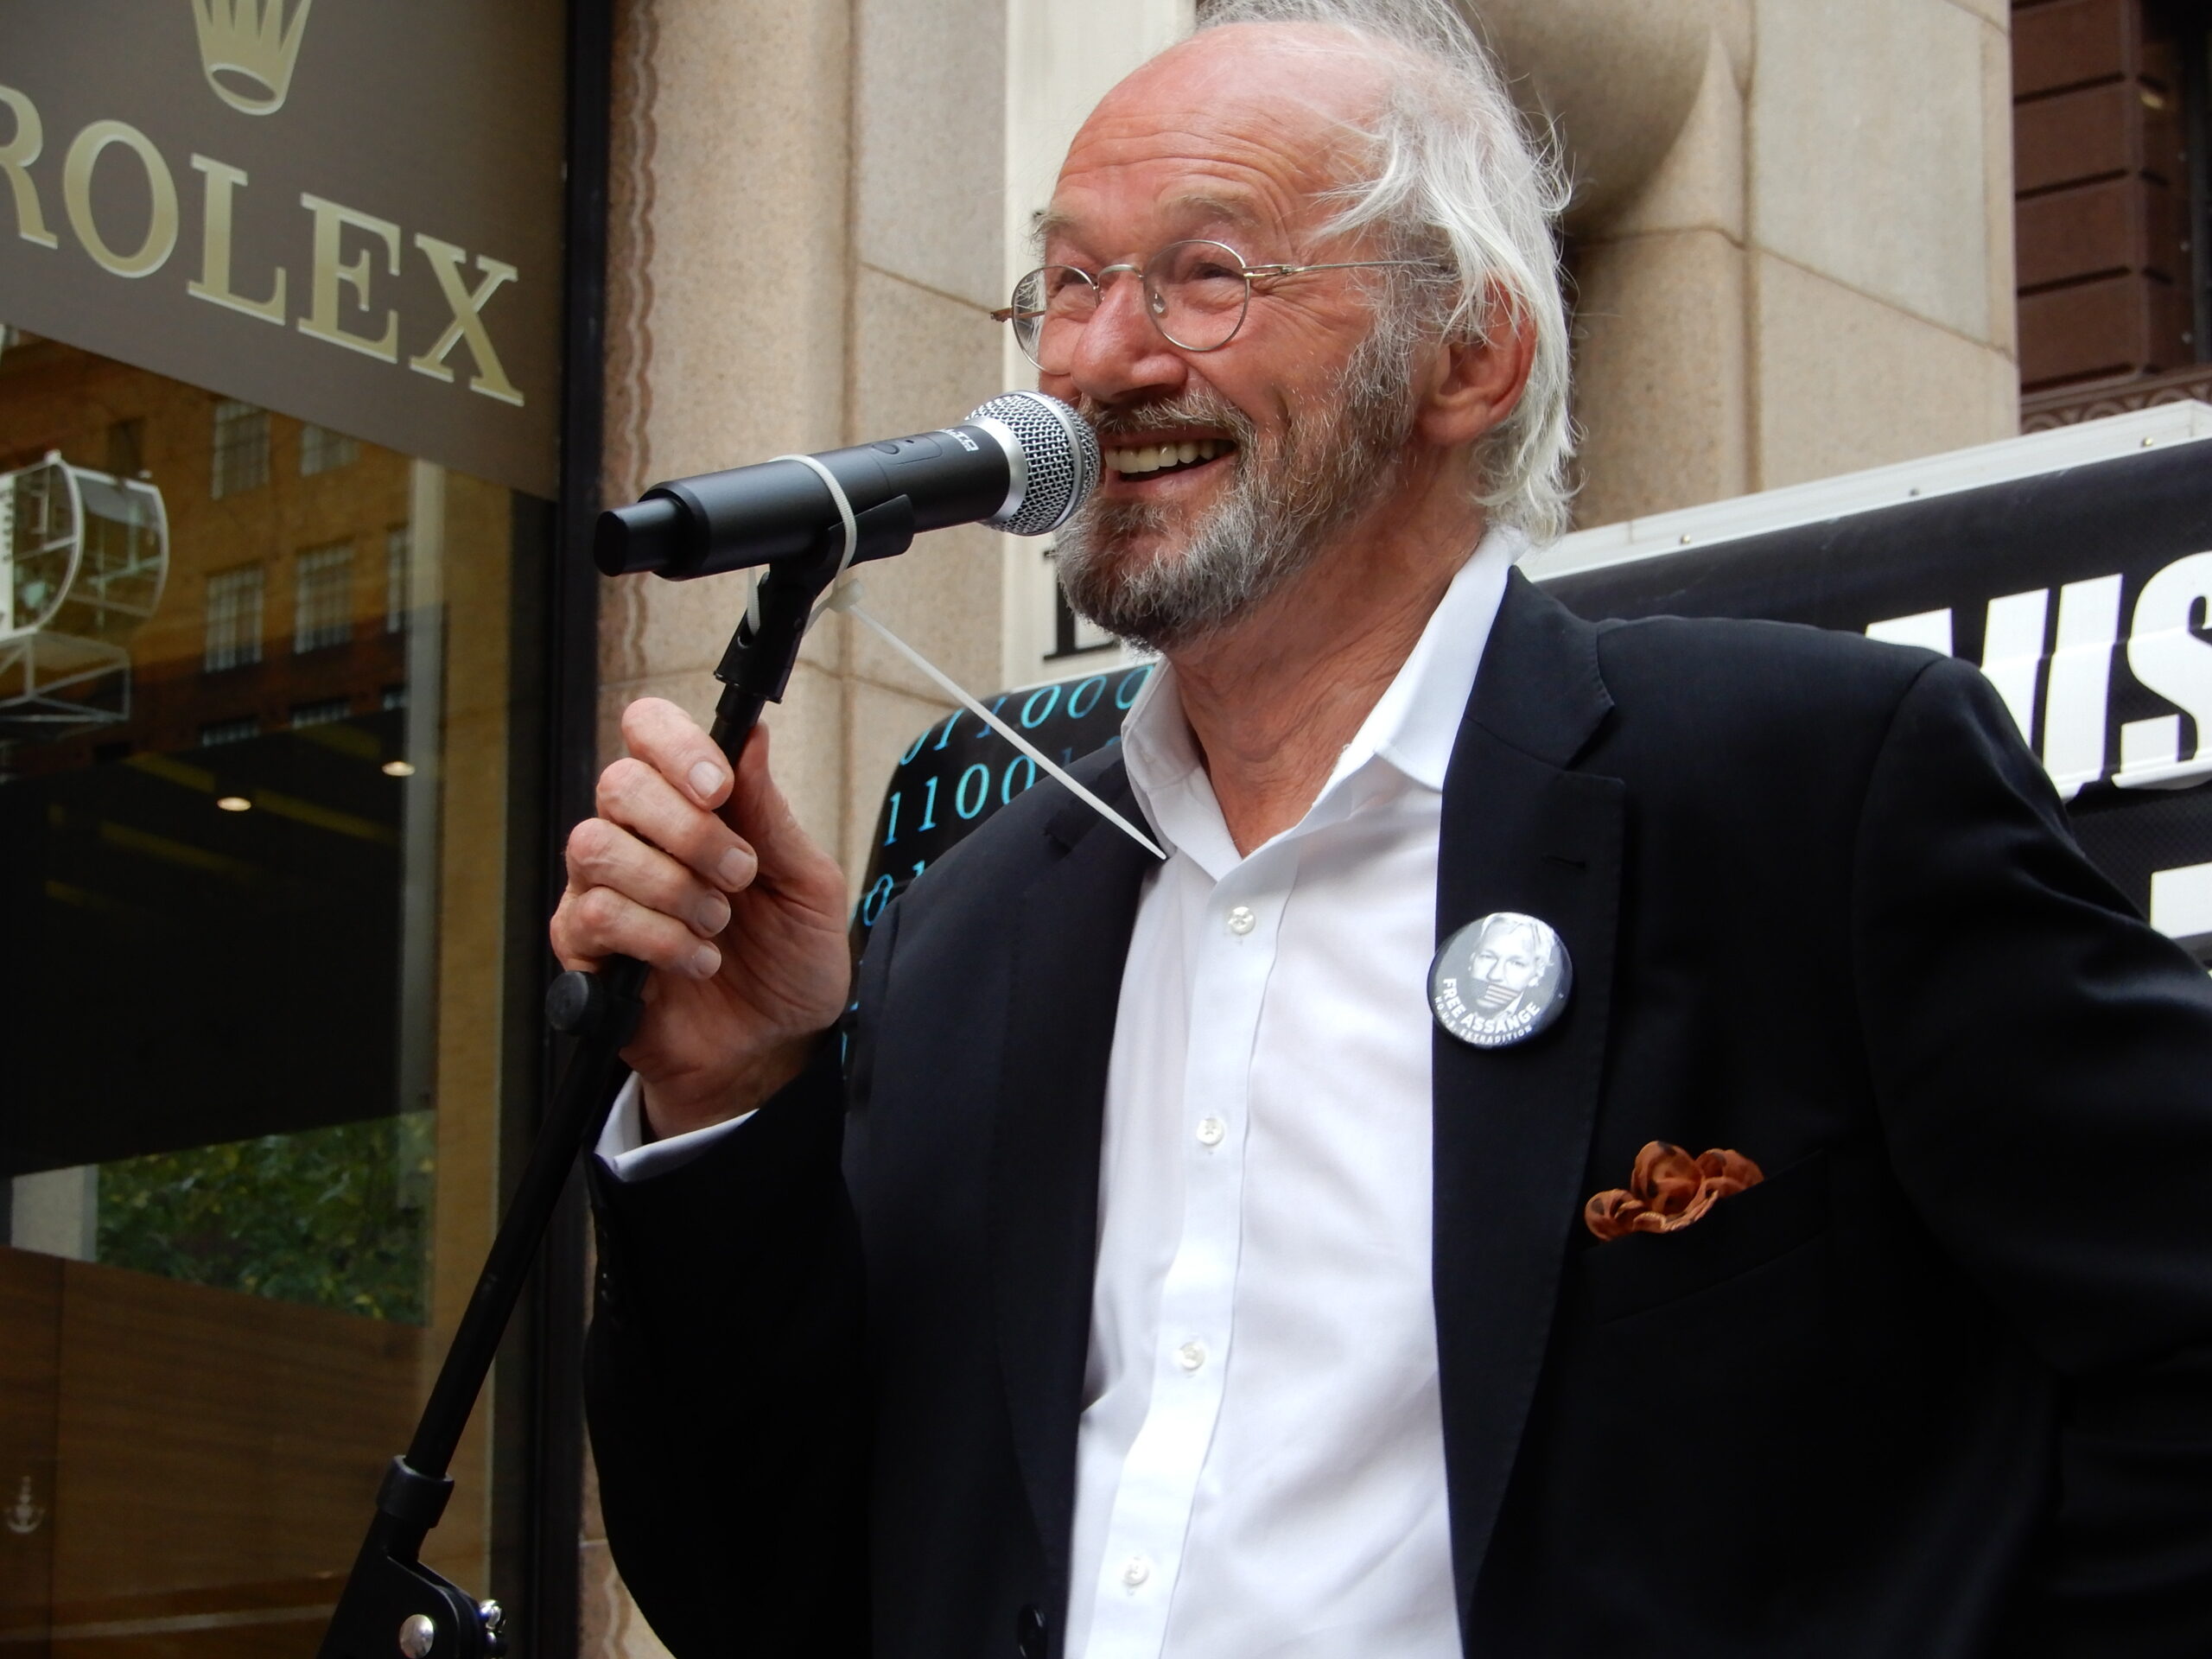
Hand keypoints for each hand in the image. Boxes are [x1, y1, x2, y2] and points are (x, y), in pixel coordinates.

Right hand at [551, 699, 851, 1135]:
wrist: (774, 1046)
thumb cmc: (788, 958)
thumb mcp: (806, 884)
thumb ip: (771, 815)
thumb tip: (751, 736)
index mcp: (692, 803)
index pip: (647, 730)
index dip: (675, 746)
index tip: (720, 787)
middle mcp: (638, 835)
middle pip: (619, 784)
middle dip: (688, 830)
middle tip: (738, 875)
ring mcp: (602, 887)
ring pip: (595, 847)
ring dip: (671, 887)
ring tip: (718, 925)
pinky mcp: (584, 946)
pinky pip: (593, 916)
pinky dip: (658, 939)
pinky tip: (697, 960)